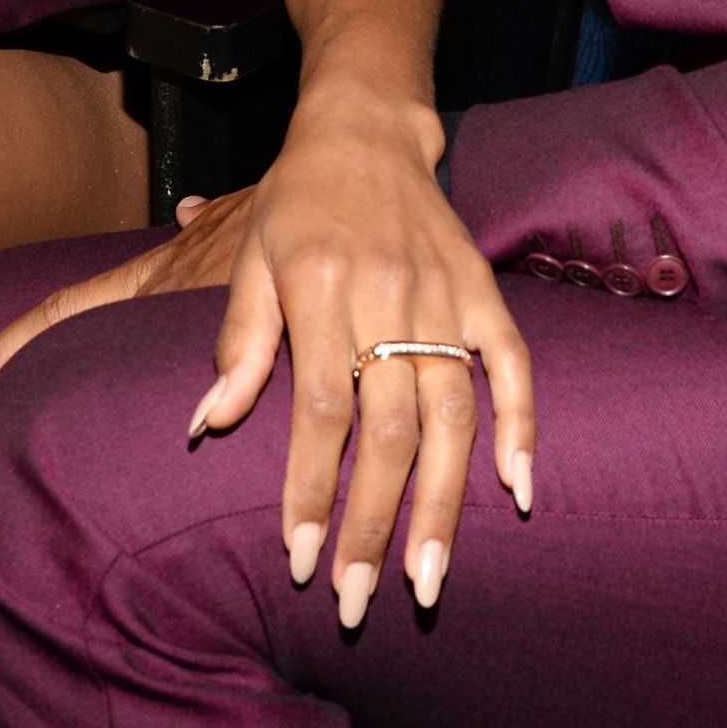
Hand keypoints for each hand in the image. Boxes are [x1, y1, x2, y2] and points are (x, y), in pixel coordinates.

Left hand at [0, 88, 530, 627]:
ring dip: (444, 504)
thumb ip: (238, 341)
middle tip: (358, 600)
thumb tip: (206, 426)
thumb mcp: (250, 256)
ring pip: (453, 415)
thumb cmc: (295, 201)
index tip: (298, 558)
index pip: (320, 410)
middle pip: (389, 430)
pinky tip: (516, 490)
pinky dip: (520, 426)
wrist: (366, 127)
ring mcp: (443, 294)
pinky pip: (512, 364)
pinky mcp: (482, 289)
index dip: (311, 489)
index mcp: (322, 288)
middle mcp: (388, 295)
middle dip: (374, 524)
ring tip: (430, 577)